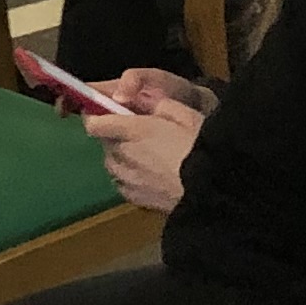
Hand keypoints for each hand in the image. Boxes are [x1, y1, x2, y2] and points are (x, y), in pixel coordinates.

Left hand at [80, 73, 208, 214]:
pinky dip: (128, 177)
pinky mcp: (135, 200)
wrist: (212, 191)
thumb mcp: (187, 114)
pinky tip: (147, 176)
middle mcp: (123, 155)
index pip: (94, 124)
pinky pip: (122, 184)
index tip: (102, 113)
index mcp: (133, 131)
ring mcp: (127, 180)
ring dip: (120, 157)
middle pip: (105, 143)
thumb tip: (148, 104)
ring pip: (112, 164)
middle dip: (114, 136)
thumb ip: (162, 105)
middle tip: (137, 134)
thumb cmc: (201, 148)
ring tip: (143, 156)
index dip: (94, 116)